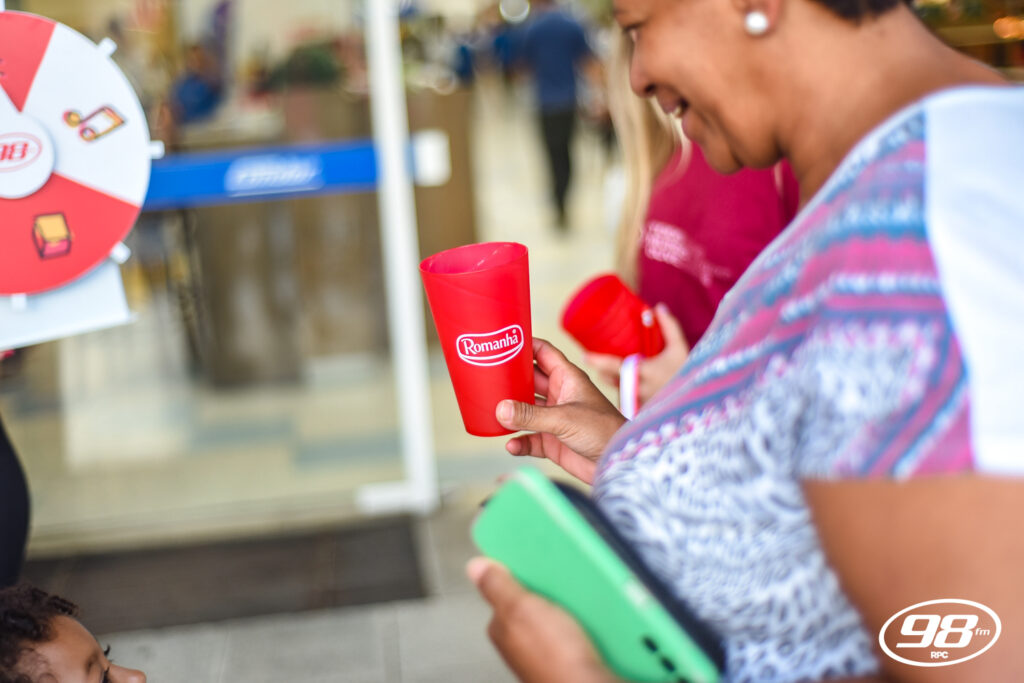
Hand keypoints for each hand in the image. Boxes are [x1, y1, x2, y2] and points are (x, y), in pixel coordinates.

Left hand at [468, 557, 621, 682]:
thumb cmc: (555, 661)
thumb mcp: (520, 610)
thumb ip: (498, 587)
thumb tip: (476, 567)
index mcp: (503, 627)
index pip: (505, 589)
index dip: (520, 573)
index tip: (534, 560)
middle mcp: (522, 640)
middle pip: (533, 600)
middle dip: (549, 589)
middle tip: (563, 581)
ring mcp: (546, 649)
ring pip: (557, 614)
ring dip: (570, 604)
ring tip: (581, 600)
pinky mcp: (570, 655)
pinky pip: (577, 628)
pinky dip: (585, 621)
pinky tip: (591, 620)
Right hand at [497, 338, 625, 484]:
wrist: (619, 463)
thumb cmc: (603, 431)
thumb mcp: (564, 418)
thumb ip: (531, 415)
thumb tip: (500, 410)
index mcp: (567, 378)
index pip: (543, 353)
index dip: (525, 345)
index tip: (502, 342)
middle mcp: (560, 395)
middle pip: (529, 381)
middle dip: (510, 380)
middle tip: (486, 377)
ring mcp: (555, 419)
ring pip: (526, 411)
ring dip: (510, 412)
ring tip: (490, 411)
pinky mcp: (553, 443)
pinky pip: (530, 439)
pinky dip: (519, 442)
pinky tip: (511, 445)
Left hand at [584, 304, 689, 406]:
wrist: (698, 401)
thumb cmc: (687, 374)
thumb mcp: (680, 348)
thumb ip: (670, 327)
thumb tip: (658, 307)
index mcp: (643, 372)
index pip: (613, 366)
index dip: (598, 361)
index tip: (585, 356)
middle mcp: (637, 390)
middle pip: (610, 379)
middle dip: (604, 371)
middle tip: (602, 362)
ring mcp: (637, 404)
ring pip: (618, 390)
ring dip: (616, 382)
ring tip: (619, 374)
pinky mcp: (640, 413)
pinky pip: (627, 402)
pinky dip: (627, 395)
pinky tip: (633, 390)